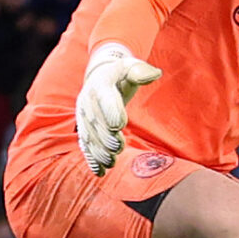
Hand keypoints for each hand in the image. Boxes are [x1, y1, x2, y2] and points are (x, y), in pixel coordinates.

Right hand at [75, 44, 160, 175]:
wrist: (99, 76)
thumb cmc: (121, 74)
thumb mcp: (130, 66)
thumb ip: (140, 71)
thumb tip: (155, 74)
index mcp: (100, 84)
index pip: (104, 98)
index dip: (111, 111)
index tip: (119, 125)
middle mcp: (87, 101)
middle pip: (95, 121)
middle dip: (106, 136)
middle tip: (119, 147)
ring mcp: (83, 116)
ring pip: (89, 136)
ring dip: (99, 151)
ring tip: (111, 162)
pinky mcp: (83, 128)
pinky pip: (86, 144)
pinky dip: (92, 158)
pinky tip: (101, 171)